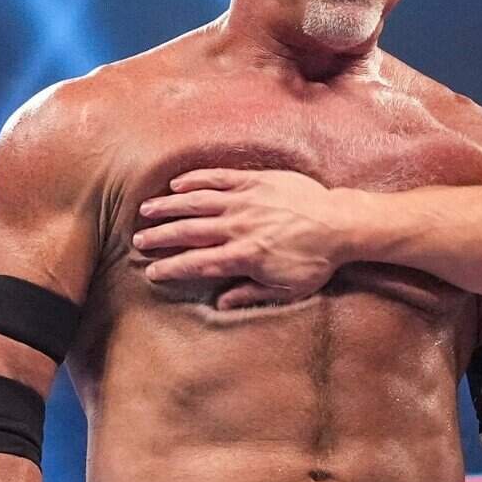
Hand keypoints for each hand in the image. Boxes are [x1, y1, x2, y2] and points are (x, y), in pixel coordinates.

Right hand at [135, 168, 371, 308]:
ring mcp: (246, 201)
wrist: (342, 224)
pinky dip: (196, 180)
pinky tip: (177, 184)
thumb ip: (252, 294)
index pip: (198, 263)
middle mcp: (239, 227)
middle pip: (189, 231)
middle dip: (160, 236)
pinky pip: (219, 178)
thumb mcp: (289, 288)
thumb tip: (221, 303)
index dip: (172, 268)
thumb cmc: (318, 260)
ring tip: (147, 210)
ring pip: (197, 202)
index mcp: (245, 256)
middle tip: (139, 241)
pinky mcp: (256, 181)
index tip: (152, 271)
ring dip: (169, 206)